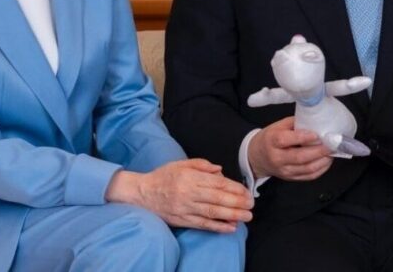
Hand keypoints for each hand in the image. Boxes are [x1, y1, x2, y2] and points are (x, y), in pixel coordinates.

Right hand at [106, 158, 253, 232]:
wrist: (141, 193)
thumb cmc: (163, 176)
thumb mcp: (181, 164)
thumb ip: (202, 165)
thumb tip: (220, 170)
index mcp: (190, 177)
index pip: (217, 183)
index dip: (234, 188)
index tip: (246, 192)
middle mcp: (188, 193)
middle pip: (217, 199)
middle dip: (237, 202)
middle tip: (251, 205)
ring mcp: (185, 208)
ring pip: (212, 213)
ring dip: (231, 215)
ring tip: (246, 217)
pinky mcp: (182, 220)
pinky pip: (202, 224)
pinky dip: (217, 227)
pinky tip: (230, 228)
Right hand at [248, 116, 333, 180]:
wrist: (257, 157)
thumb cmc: (270, 138)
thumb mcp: (278, 126)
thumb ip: (295, 123)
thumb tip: (315, 120)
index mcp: (272, 141)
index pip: (286, 140)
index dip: (302, 137)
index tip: (317, 134)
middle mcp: (277, 158)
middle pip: (300, 157)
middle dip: (319, 151)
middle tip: (331, 144)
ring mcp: (284, 170)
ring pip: (307, 169)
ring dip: (323, 161)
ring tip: (332, 152)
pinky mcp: (290, 178)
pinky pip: (309, 176)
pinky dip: (321, 169)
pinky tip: (327, 161)